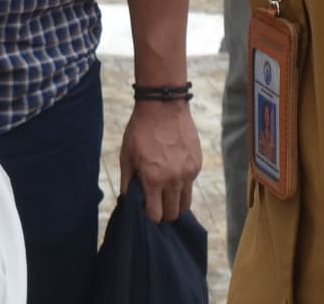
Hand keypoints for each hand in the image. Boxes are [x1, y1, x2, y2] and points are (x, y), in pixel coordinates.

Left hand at [119, 98, 201, 220]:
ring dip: (176, 203)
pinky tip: (173, 172)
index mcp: (154, 179)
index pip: (156, 215)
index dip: (150, 217)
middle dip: (164, 213)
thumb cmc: (140, 130)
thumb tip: (128, 200)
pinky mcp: (197, 164)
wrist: (163, 106)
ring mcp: (188, 173)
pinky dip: (182, 185)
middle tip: (156, 204)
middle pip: (173, 214)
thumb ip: (127, 182)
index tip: (146, 210)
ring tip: (166, 194)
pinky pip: (191, 184)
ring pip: (186, 203)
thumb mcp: (126, 155)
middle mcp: (174, 180)